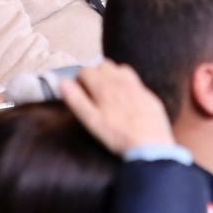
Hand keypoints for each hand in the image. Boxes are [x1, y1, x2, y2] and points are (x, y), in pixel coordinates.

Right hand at [59, 61, 175, 154]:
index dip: (79, 79)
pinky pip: (136, 82)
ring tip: (108, 91)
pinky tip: (127, 100)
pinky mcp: (149, 96)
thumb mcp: (91, 121)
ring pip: (121, 69)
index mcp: (104, 86)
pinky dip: (128, 85)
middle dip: (95, 73)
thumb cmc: (118, 136)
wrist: (150, 146)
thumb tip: (63, 82)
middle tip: (92, 89)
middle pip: (104, 65)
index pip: (86, 70)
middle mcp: (121, 81)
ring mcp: (137, 87)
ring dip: (113, 75)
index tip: (78, 90)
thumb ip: (76, 100)